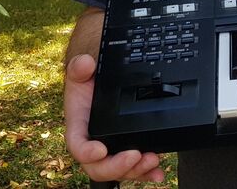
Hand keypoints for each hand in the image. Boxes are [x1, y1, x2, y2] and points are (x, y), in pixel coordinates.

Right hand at [64, 54, 165, 181]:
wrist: (99, 86)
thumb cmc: (88, 83)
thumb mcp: (81, 71)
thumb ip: (79, 67)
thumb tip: (85, 64)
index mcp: (78, 128)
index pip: (78, 146)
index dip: (87, 152)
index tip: (100, 150)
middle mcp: (93, 144)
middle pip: (100, 167)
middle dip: (118, 166)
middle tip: (135, 155)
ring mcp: (110, 150)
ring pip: (119, 171)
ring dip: (136, 170)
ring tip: (152, 160)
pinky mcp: (125, 151)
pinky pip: (134, 168)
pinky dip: (146, 173)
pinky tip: (158, 173)